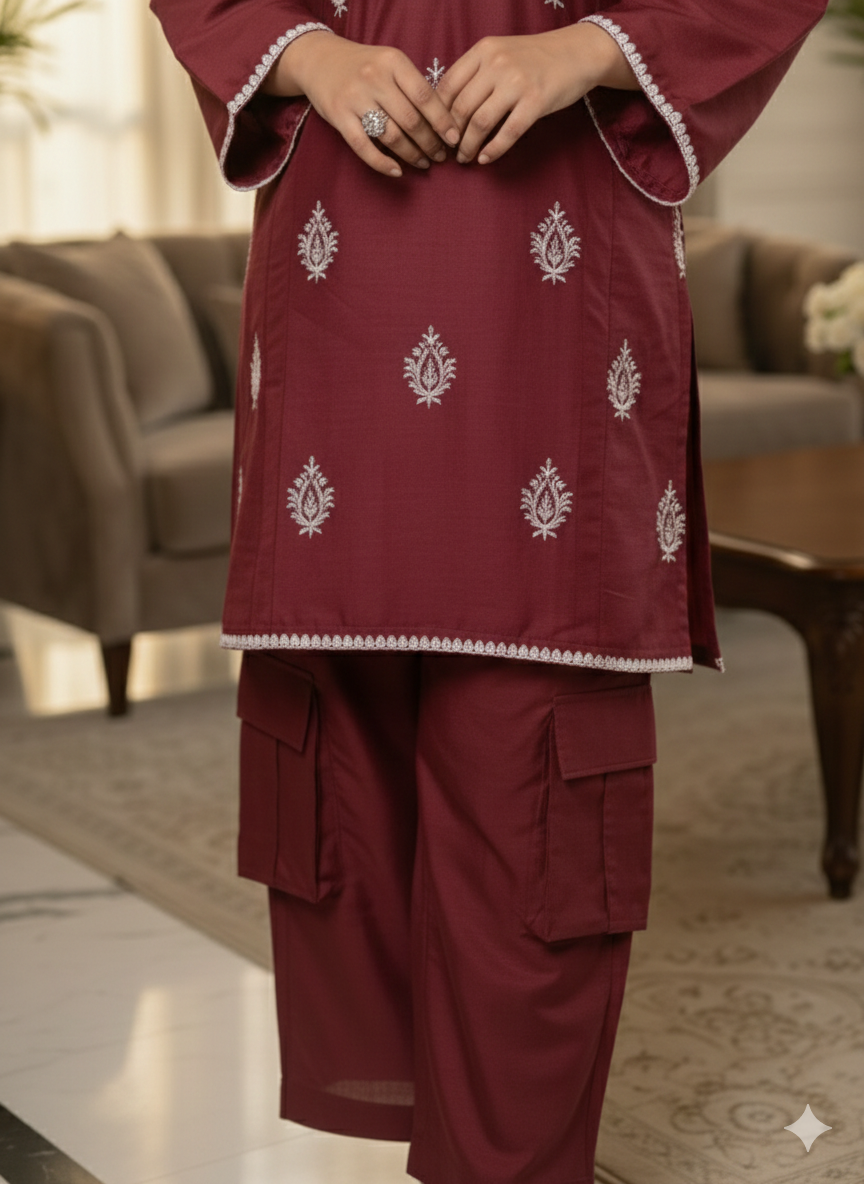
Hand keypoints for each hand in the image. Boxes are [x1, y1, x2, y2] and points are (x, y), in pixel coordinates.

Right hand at [263, 31, 460, 177]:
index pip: (425, 96)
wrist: (320, 60)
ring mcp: (355, 97)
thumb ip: (413, 86)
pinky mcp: (339, 116)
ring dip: (411, 155)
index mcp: (393, 62)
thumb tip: (443, 121)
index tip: (454, 139)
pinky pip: (364, 147)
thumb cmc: (365, 66)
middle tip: (440, 156)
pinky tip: (397, 171)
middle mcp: (375, 77)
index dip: (442, 121)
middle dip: (429, 143)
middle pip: (410, 120)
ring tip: (424, 163)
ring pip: (391, 136)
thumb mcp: (391, 64)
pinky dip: (382, 163)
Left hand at [437, 22, 638, 165]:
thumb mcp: (501, 53)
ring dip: (468, 146)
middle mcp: (497, 63)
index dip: (437, 114)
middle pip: (461, 107)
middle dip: (451, 135)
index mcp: (484, 50)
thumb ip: (476, 72)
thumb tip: (447, 106)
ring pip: (480, 122)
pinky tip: (485, 159)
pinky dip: (493, 150)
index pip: (448, 85)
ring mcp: (517, 83)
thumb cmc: (535, 58)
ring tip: (465, 157)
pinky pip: (508, 133)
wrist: (577, 52)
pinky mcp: (536, 102)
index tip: (436, 131)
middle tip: (449, 150)